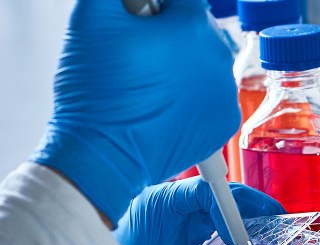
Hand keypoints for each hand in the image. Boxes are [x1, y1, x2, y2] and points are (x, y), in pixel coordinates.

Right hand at [32, 0, 239, 222]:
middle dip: (169, 36)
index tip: (136, 25)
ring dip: (182, 67)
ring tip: (147, 85)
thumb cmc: (96, 90)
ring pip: (205, 65)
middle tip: (137, 57)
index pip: (181, 1)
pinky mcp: (225, 122)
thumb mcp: (93, 16)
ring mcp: (226, 93)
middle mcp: (220, 58)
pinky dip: (193, 99)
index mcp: (194, 26)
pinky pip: (212, 98)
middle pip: (196, 31)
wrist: (102, 155)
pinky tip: (164, 106)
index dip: (153, 8)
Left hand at [114, 177, 284, 244]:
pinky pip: (214, 216)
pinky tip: (250, 237)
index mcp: (159, 202)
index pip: (203, 191)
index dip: (227, 209)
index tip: (238, 238)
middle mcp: (172, 200)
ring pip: (221, 202)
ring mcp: (178, 210)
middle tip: (278, 218)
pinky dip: (234, 223)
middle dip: (250, 204)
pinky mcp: (182, 222)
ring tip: (274, 225)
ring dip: (246, 213)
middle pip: (220, 191)